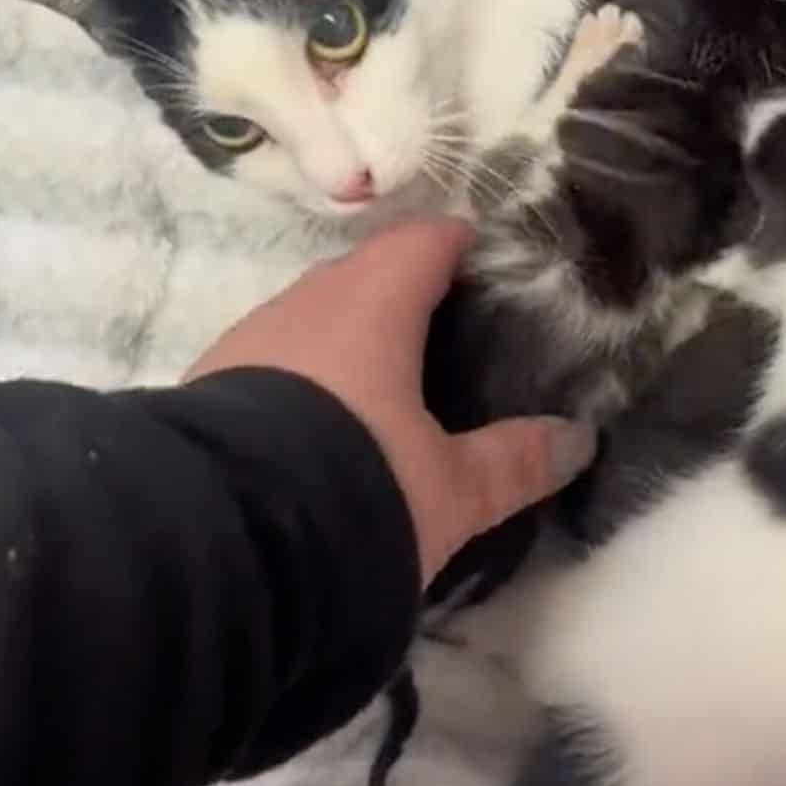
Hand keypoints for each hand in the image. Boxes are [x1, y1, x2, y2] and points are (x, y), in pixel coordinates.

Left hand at [184, 217, 596, 585]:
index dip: (458, 243)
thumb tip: (578, 441)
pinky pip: (270, 355)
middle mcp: (306, 305)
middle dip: (403, 288)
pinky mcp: (207, 381)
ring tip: (382, 380)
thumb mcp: (450, 488)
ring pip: (311, 313)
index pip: (423, 242)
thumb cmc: (356, 485)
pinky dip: (302, 370)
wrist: (220, 542)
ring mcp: (248, 340)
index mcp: (373, 306)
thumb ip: (515, 460)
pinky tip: (312, 422)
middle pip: (364, 271)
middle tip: (444, 330)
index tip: (486, 261)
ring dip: (347, 331)